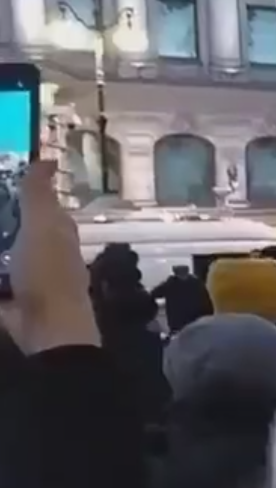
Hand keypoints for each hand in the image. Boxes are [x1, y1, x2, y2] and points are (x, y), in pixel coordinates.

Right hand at [1, 161, 97, 352]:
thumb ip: (40, 196)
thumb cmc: (47, 273)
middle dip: (3, 217)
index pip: (38, 204)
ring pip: (4, 248)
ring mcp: (24, 275)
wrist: (45, 329)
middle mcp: (44, 250)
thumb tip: (48, 158)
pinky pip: (0, 276)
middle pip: (15, 226)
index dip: (17, 190)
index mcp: (58, 231)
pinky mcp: (9, 295)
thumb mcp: (43, 227)